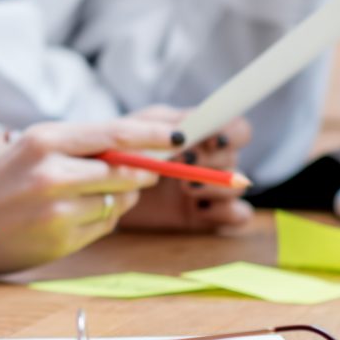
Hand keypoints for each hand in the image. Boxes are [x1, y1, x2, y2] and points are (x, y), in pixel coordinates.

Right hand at [0, 116, 177, 271]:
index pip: (117, 135)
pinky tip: (73, 216)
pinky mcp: (61, 240)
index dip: (156, 137)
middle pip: (127, 171)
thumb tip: (140, 150)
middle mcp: (52, 174)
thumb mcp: (31, 149)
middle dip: (144, 172)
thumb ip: (80, 146)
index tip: (183, 136)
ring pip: (119, 202)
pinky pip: (104, 227)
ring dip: (120, 198)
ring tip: (88, 196)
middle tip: (148, 171)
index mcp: (44, 141)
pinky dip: (101, 220)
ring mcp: (57, 211)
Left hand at [122, 115, 255, 230]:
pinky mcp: (206, 216)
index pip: (236, 129)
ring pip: (238, 186)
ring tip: (185, 187)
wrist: (101, 193)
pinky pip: (238, 215)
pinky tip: (200, 210)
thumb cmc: (117, 155)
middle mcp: (209, 162)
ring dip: (217, 185)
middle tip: (185, 163)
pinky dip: (227, 212)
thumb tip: (189, 128)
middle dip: (213, 160)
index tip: (212, 140)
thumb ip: (161, 123)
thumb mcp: (133, 130)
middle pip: (235, 157)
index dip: (232, 133)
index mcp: (197, 136)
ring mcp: (209, 190)